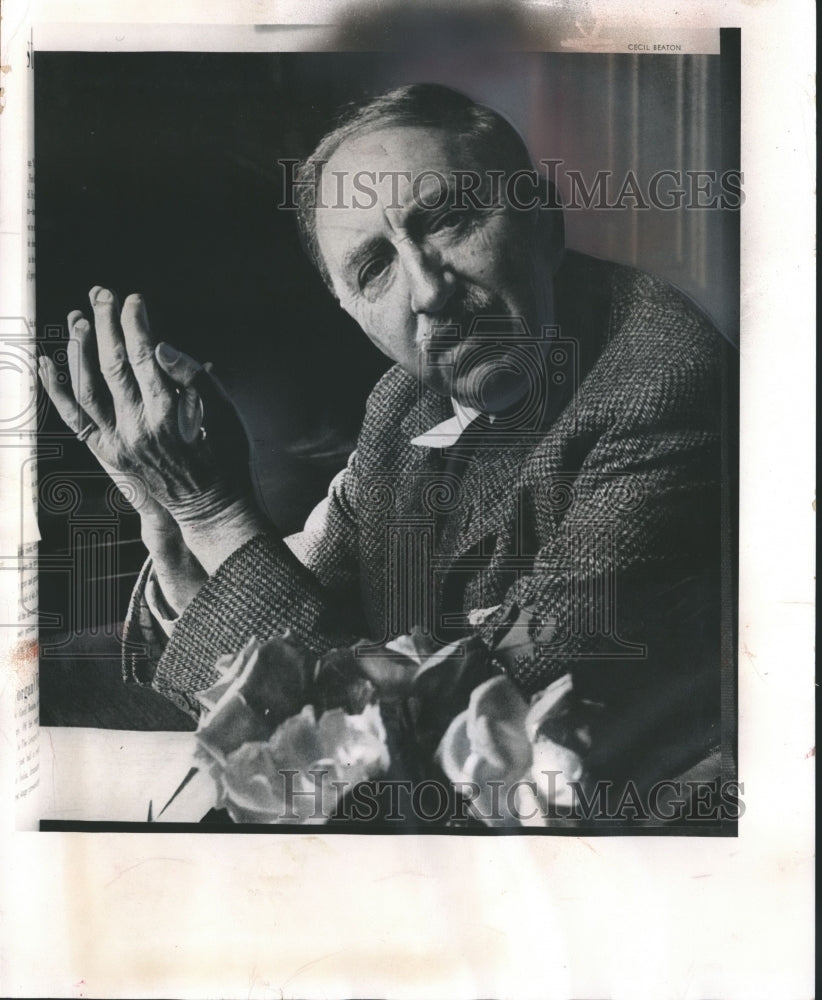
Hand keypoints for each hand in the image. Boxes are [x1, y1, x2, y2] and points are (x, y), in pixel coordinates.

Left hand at [39, 286, 267, 572]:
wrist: (210, 508)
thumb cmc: (225, 457)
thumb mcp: (226, 415)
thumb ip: (195, 379)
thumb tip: (162, 347)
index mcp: (169, 414)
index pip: (145, 356)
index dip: (136, 323)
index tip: (134, 300)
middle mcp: (137, 427)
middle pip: (112, 364)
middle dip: (105, 324)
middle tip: (102, 294)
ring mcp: (117, 442)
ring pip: (87, 388)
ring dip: (79, 350)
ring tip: (79, 318)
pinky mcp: (108, 453)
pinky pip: (75, 419)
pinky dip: (57, 390)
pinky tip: (47, 363)